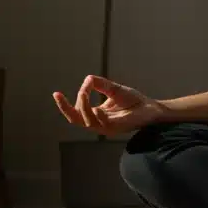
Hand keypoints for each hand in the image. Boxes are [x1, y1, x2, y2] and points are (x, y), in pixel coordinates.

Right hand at [53, 75, 167, 136]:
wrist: (151, 108)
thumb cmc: (134, 100)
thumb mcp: (114, 89)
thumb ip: (101, 84)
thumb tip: (88, 79)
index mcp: (96, 114)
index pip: (75, 113)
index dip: (64, 105)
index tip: (56, 93)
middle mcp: (98, 122)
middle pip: (75, 119)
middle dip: (66, 108)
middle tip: (59, 95)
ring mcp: (106, 127)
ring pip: (87, 121)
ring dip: (83, 106)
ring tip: (84, 92)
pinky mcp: (116, 129)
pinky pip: (102, 125)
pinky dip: (97, 115)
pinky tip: (97, 108)